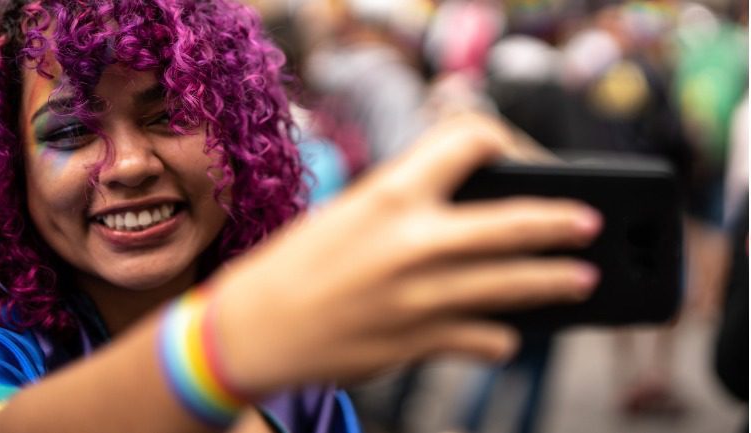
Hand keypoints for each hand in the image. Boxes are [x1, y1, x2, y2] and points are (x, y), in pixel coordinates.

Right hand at [211, 113, 602, 395]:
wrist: (257, 327)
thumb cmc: (300, 262)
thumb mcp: (352, 211)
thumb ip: (413, 204)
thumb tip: (474, 213)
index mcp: (391, 192)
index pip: (470, 140)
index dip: (500, 138)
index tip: (514, 152)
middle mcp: (413, 240)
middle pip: (514, 220)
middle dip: (559, 221)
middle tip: (588, 223)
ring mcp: (421, 295)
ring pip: (513, 285)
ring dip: (554, 282)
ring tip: (582, 279)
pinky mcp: (420, 341)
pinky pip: (483, 338)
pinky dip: (499, 337)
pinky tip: (505, 334)